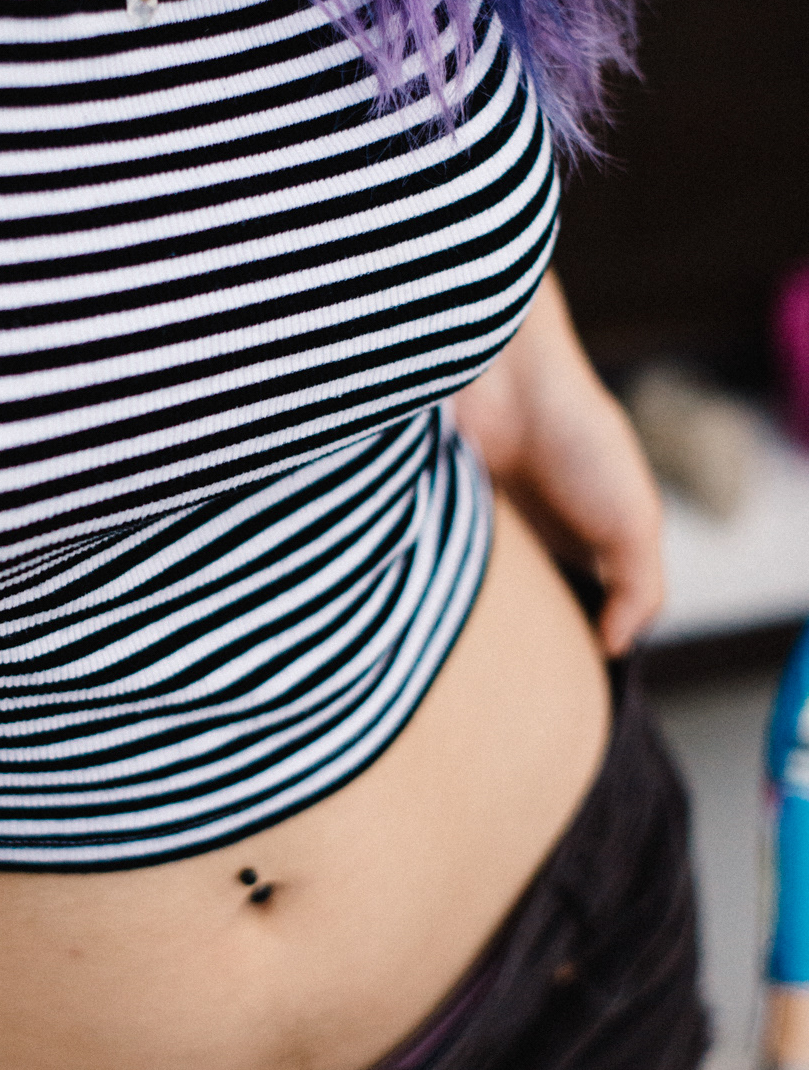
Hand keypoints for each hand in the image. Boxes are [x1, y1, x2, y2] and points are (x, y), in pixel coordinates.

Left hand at [453, 273, 663, 656]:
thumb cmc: (575, 436)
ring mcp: (477, 533)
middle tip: (513, 695)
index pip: (581, 616)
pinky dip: (433, 601)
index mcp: (581, 543)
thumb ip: (640, 589)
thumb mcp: (634, 520)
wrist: (501, 374)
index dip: (577, 651)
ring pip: (476, 606)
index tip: (566, 692)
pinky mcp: (432, 523)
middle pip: (525, 618)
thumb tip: (616, 647)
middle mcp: (527, 541)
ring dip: (476, 632)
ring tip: (471, 671)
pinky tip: (435, 628)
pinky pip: (429, 578)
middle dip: (522, 654)